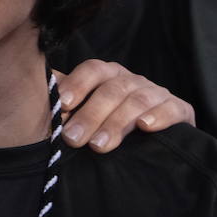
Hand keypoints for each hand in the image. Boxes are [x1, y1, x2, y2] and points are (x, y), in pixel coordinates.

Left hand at [55, 59, 193, 153]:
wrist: (158, 139)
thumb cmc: (111, 124)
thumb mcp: (88, 112)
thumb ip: (66, 104)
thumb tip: (36, 95)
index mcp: (109, 75)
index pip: (93, 70)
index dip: (77, 84)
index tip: (60, 106)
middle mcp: (133, 80)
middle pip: (111, 89)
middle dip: (90, 115)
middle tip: (73, 139)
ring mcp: (157, 93)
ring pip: (137, 100)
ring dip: (117, 123)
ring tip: (100, 146)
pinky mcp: (181, 110)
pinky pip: (171, 108)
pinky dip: (158, 116)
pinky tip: (145, 127)